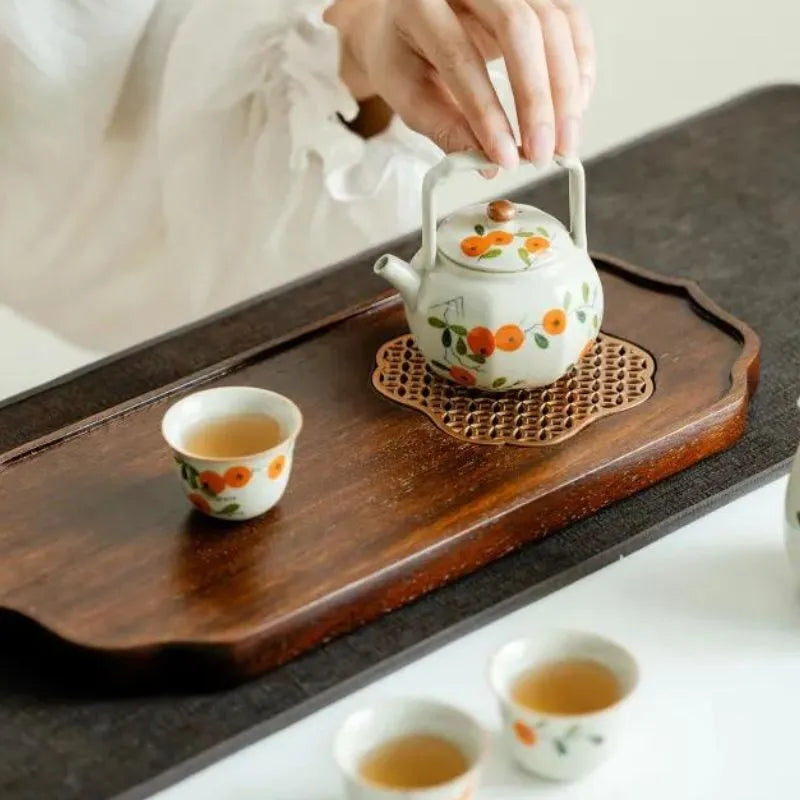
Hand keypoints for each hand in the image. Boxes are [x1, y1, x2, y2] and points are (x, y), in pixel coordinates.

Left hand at [326, 0, 595, 167]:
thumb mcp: (410, 95)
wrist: (410, 20)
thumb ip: (446, 128)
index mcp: (421, 3)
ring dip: (565, 90)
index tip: (505, 157)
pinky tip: (575, 108)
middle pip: (519, 28)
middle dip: (536, 100)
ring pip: (553, 24)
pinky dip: (579, 68)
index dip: (487, 112)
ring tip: (563, 143)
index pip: (461, 56)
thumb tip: (488, 165)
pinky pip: (571, 21)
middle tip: (542, 154)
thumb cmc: (406, 57)